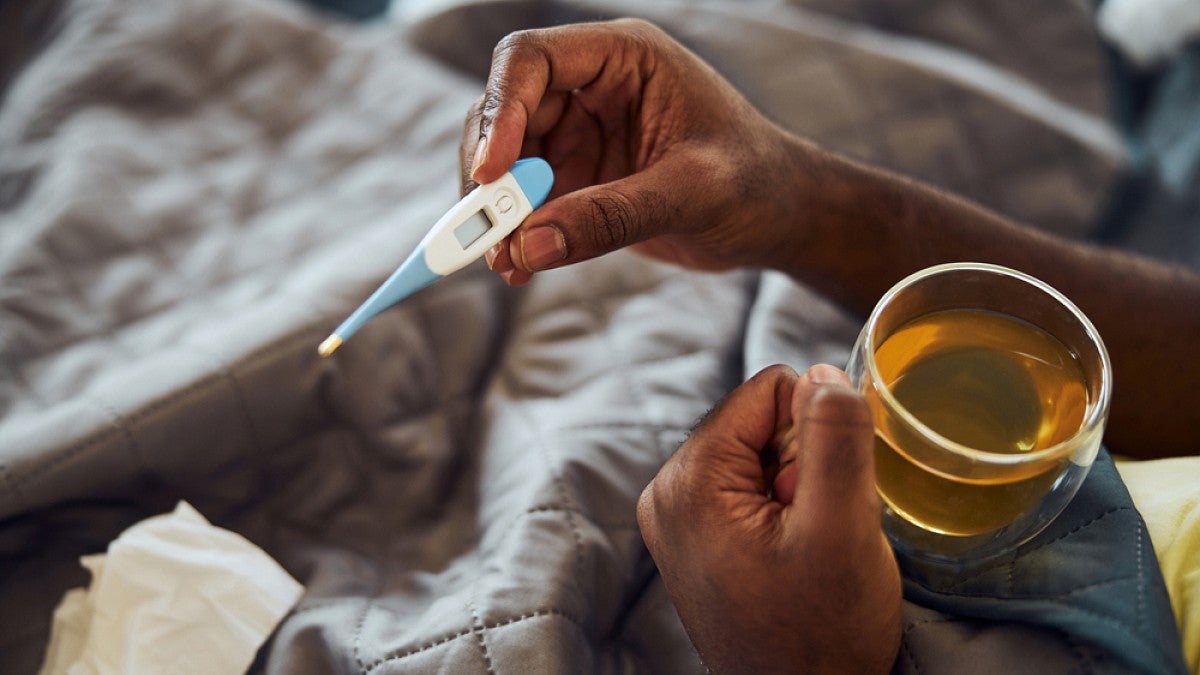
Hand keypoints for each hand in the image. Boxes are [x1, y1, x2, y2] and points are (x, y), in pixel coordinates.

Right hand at [462, 19, 814, 284]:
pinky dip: (517, 233)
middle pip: (506, 112)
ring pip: (508, 161)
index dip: (500, 111)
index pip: (532, 60)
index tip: (488, 175)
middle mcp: (593, 87)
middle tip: (485, 232)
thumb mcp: (694, 194)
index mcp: (624, 58)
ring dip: (496, 211)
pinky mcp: (579, 179)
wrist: (780, 218)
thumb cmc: (756, 183)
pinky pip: (528, 201)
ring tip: (503, 262)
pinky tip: (518, 269)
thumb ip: (614, 216)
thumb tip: (531, 245)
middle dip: (490, 173)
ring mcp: (581, 133)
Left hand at [637, 364, 901, 673]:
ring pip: (763, 452)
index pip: (768, 389)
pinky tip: (792, 557)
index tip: (818, 497)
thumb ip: (835, 439)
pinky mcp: (695, 534)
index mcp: (688, 480)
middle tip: (812, 532)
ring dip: (800, 489)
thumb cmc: (823, 632)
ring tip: (803, 550)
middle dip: (805, 463)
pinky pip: (752, 486)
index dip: (814, 431)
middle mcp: (667, 491)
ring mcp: (677, 515)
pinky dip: (786, 510)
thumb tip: (824, 374)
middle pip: (761, 420)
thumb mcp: (843, 528)